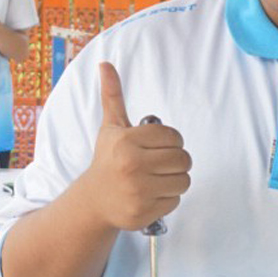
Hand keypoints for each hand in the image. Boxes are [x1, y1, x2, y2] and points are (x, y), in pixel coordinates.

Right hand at [83, 63, 189, 229]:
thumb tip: (105, 64)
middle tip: (160, 164)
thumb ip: (113, 96)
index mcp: (126, 142)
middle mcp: (131, 166)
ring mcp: (138, 191)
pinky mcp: (144, 212)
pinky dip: (168, 198)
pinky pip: (175, 200)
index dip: (171, 142)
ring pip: (183, 181)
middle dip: (176, 161)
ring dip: (175, 180)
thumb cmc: (107, 160)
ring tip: (156, 179)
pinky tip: (151, 194)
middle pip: (183, 159)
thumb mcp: (111, 127)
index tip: (157, 147)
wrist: (94, 200)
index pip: (174, 137)